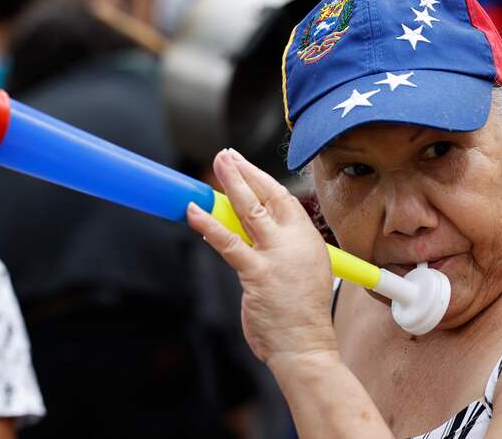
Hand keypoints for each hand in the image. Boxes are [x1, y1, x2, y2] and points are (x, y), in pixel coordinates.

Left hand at [186, 148, 336, 367]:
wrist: (305, 346)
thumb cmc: (297, 312)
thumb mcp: (300, 270)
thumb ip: (277, 246)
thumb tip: (244, 225)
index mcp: (308, 240)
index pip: (283, 198)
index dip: (260, 178)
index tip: (242, 164)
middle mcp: (296, 242)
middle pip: (266, 196)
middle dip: (243, 173)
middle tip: (225, 156)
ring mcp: (277, 257)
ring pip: (250, 211)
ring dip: (230, 186)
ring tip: (214, 168)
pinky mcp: (258, 273)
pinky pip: (229, 243)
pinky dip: (208, 225)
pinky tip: (193, 211)